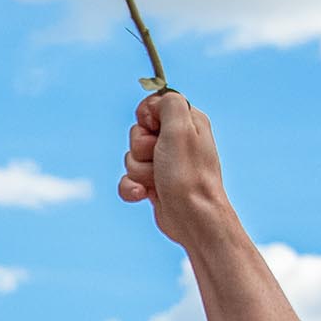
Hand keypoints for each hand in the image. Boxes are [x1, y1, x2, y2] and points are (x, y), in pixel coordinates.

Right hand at [118, 91, 231, 248]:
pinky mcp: (153, 184)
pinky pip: (127, 179)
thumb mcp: (181, 128)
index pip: (152, 106)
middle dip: (141, 149)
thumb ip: (169, 103)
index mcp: (187, 121)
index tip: (156, 130)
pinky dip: (132, 188)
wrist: (192, 218)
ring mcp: (163, 164)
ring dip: (139, 171)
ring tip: (158, 180)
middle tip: (159, 159)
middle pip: (137, 133)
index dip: (147, 119)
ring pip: (130, 157)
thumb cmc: (188, 174)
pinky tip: (144, 195)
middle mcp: (176, 140)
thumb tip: (155, 102)